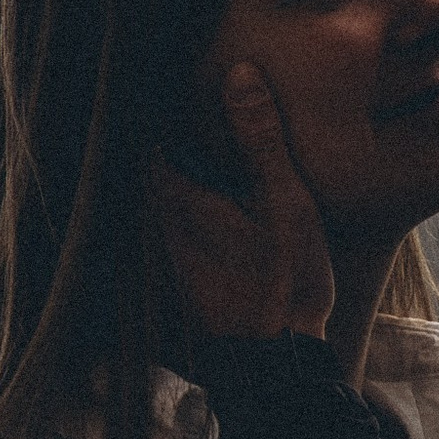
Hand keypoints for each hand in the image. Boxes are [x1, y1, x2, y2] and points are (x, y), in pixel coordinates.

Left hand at [154, 62, 335, 343]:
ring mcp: (177, 254)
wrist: (278, 364)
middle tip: (209, 101)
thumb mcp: (284, 203)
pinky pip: (190, 223)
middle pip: (164, 164)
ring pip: (176, 195)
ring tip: (228, 143)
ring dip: (197, 170)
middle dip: (184, 136)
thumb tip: (239, 74)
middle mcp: (167, 225)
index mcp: (181, 198)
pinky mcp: (194, 275)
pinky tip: (237, 198)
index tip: (181, 74)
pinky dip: (206, 201)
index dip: (167, 104)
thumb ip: (261, 140)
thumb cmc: (282, 283)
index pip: (154, 136)